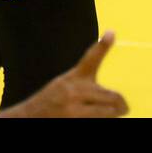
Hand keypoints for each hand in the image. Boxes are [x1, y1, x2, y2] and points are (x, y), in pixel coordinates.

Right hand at [2, 32, 127, 117]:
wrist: (28, 118)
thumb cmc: (49, 103)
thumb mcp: (64, 85)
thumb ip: (85, 84)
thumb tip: (115, 98)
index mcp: (74, 78)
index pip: (90, 59)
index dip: (102, 45)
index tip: (111, 33)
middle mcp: (74, 90)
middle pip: (110, 96)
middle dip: (120, 104)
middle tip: (124, 108)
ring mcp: (73, 108)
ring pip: (108, 111)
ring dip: (113, 114)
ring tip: (115, 114)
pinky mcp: (74, 119)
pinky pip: (98, 119)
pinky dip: (102, 120)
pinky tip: (98, 118)